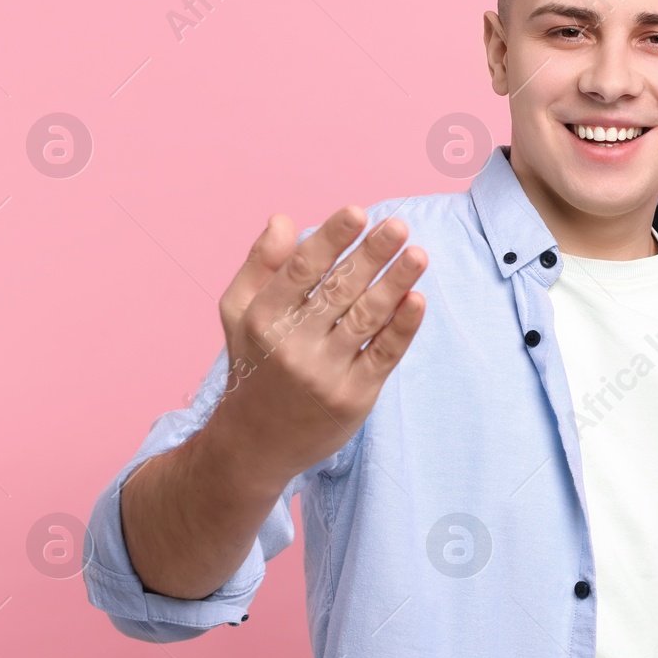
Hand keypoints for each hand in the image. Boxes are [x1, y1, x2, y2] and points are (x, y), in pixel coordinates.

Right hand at [208, 206, 427, 480]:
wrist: (255, 444)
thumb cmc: (253, 366)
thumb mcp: (238, 314)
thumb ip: (260, 265)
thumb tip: (284, 219)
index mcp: (264, 318)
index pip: (302, 269)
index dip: (331, 239)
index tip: (357, 213)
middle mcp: (292, 345)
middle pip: (339, 289)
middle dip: (371, 254)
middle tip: (399, 226)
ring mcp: (324, 373)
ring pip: (366, 319)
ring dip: (396, 283)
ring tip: (418, 254)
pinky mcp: (353, 397)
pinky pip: (384, 355)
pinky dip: (403, 327)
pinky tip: (418, 298)